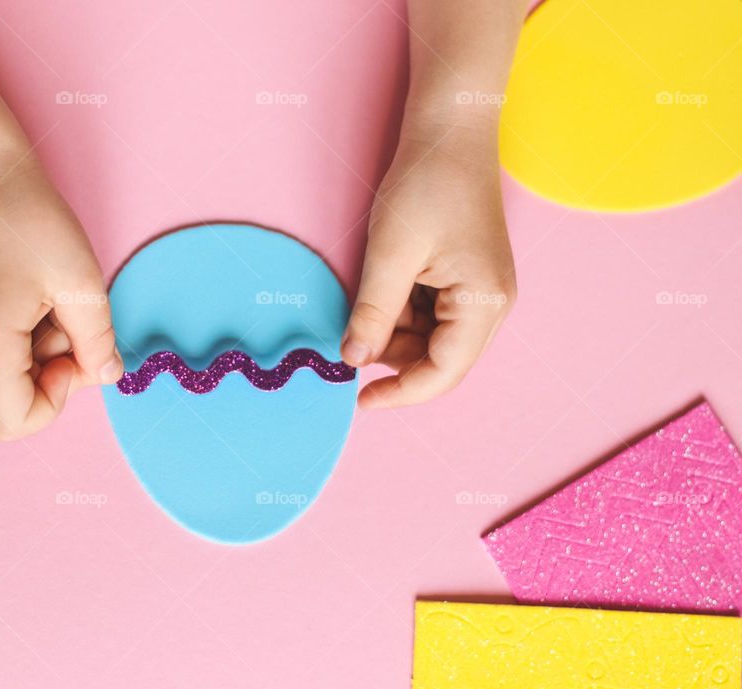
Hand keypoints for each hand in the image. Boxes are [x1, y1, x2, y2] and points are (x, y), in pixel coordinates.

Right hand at [0, 149, 121, 439]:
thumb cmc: (28, 219)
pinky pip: (3, 350)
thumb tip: (105, 376)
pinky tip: (34, 291)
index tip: (71, 350)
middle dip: (57, 366)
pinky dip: (30, 332)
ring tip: (48, 292)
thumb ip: (97, 341)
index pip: (17, 423)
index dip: (57, 399)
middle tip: (67, 311)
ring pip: (14, 373)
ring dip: (46, 345)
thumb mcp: (80, 282)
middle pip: (18, 398)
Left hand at [341, 120, 515, 407]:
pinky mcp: (468, 281)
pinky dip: (403, 311)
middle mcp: (492, 306)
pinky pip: (432, 315)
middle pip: (439, 360)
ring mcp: (482, 293)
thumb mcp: (390, 256)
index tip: (358, 400)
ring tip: (374, 290)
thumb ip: (373, 315)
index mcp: (484, 304)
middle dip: (394, 355)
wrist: (449, 132)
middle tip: (354, 333)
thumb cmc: (426, 186)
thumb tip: (352, 361)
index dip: (400, 394)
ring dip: (396, 330)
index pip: (443, 374)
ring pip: (432, 339)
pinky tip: (388, 281)